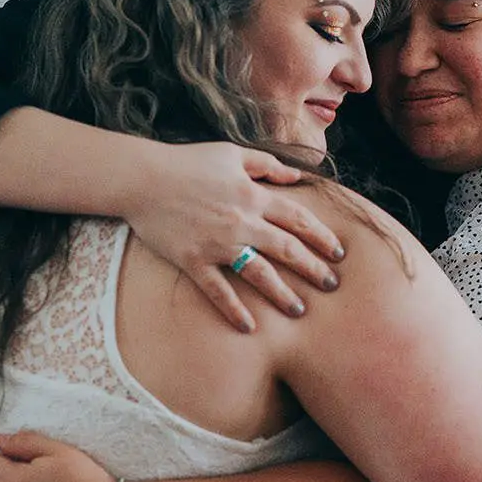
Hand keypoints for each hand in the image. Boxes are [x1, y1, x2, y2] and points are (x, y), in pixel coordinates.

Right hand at [123, 141, 344, 332]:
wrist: (142, 178)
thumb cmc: (187, 162)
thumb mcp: (232, 154)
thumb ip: (267, 165)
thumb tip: (297, 176)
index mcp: (253, 196)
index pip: (298, 219)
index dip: (321, 236)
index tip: (338, 252)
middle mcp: (241, 222)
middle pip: (286, 249)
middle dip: (313, 268)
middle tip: (332, 285)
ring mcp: (218, 245)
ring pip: (259, 273)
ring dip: (282, 293)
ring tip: (299, 310)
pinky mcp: (194, 261)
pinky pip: (218, 291)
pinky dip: (234, 310)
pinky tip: (250, 327)